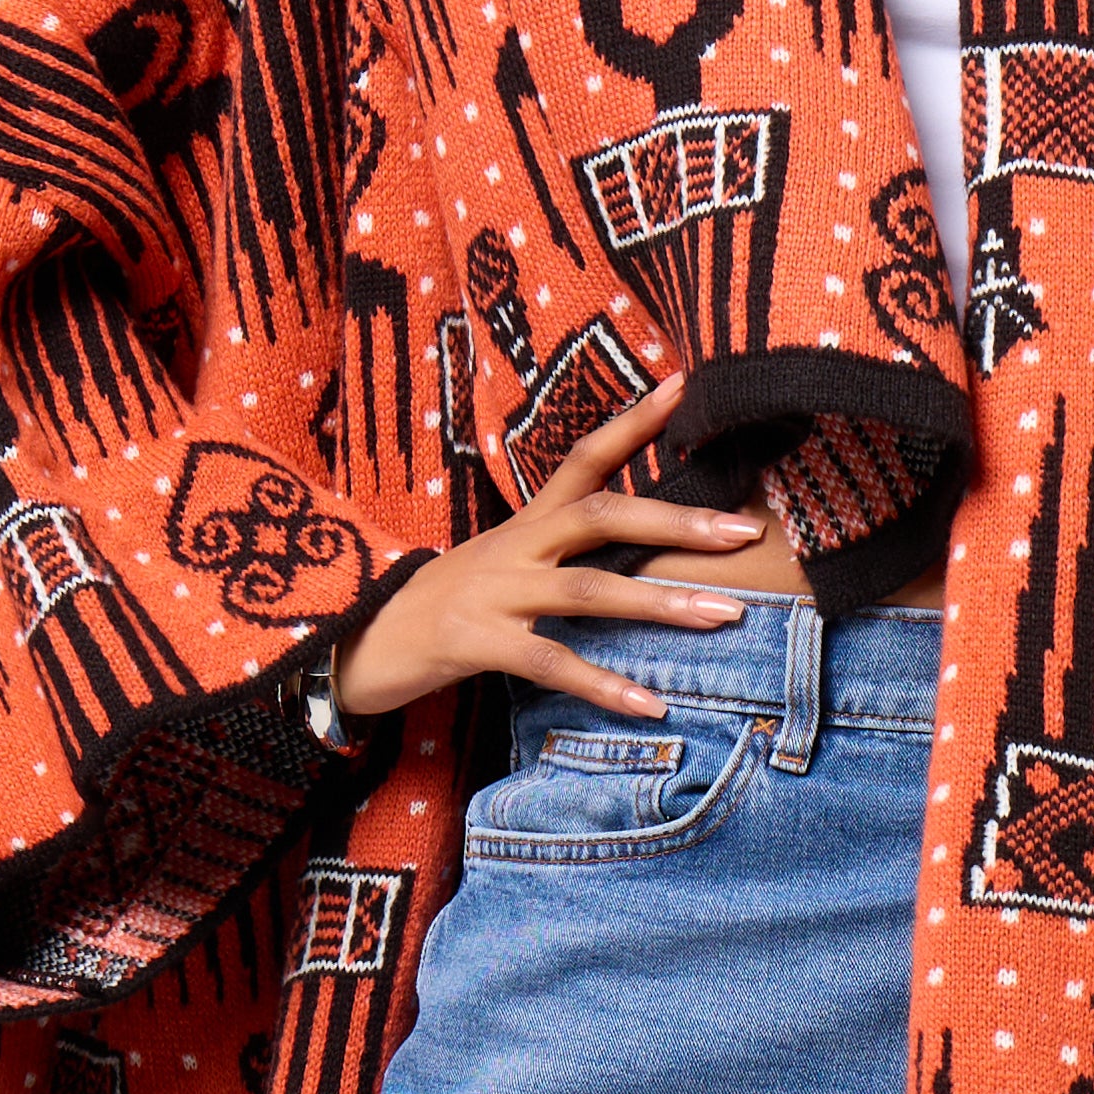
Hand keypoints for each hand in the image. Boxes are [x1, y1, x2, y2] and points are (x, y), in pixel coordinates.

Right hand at [329, 371, 763, 723]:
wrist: (350, 641)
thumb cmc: (439, 608)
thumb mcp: (500, 567)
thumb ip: (558, 556)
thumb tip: (636, 557)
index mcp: (523, 524)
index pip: (584, 458)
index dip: (633, 424)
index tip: (686, 387)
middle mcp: (512, 547)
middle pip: (601, 516)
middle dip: (676, 522)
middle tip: (743, 530)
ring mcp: (492, 592)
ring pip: (588, 591)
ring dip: (660, 603)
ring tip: (725, 614)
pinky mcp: (473, 642)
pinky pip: (550, 662)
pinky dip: (604, 686)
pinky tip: (651, 705)